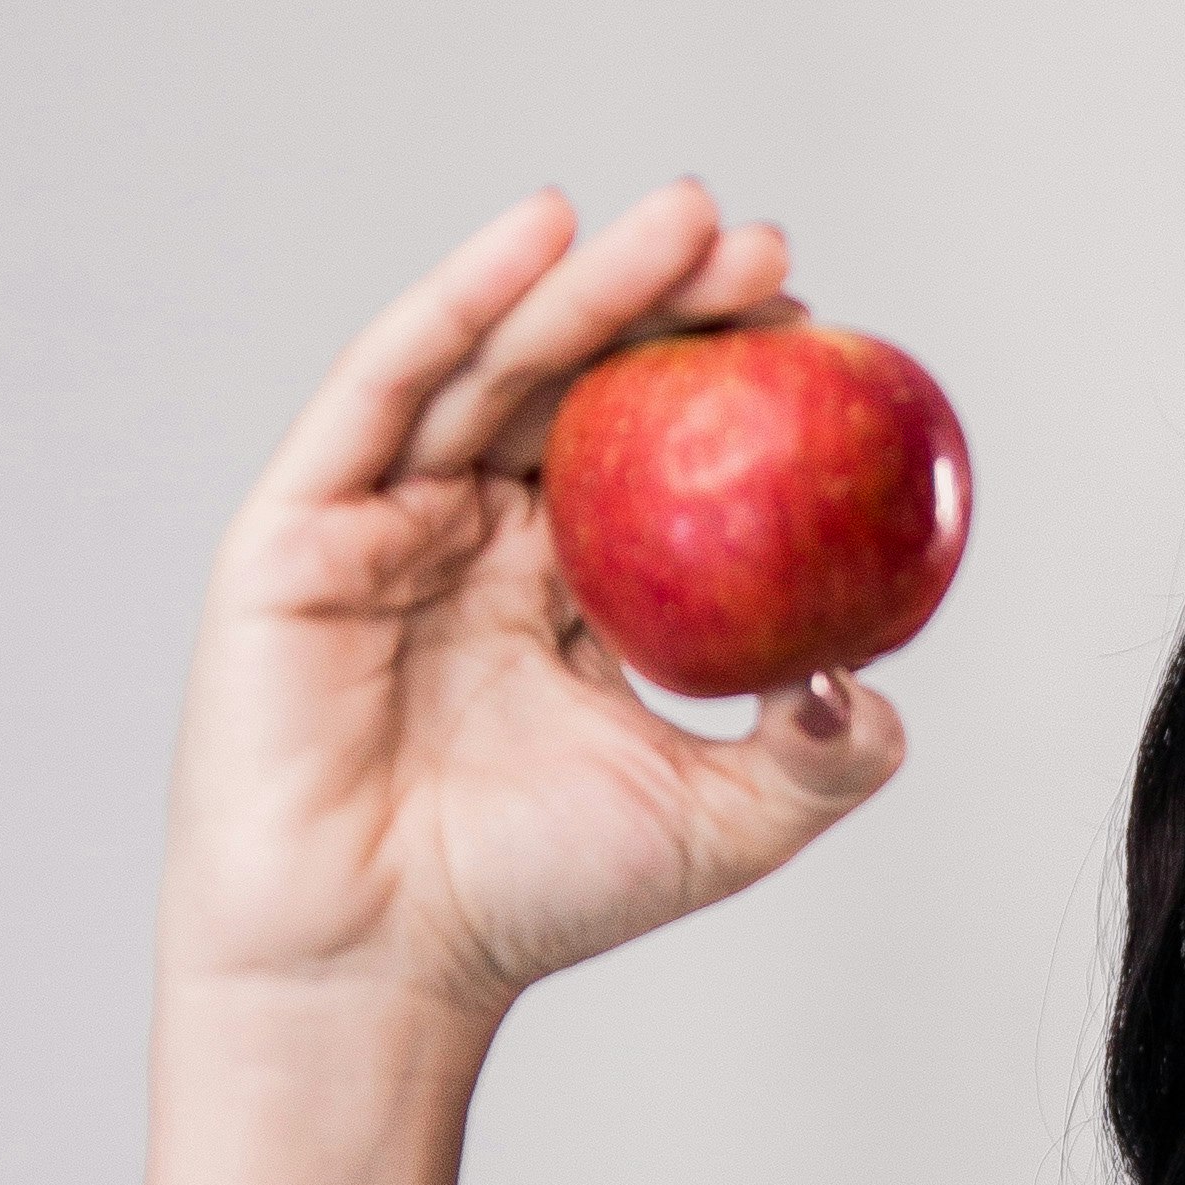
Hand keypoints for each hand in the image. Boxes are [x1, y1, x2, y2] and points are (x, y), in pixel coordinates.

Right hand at [160, 181, 904, 1034]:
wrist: (379, 968)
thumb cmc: (535, 901)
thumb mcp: (721, 823)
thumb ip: (820, 757)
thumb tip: (885, 690)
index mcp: (564, 588)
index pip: (652, 451)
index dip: (725, 377)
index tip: (817, 326)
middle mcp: (472, 537)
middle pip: (577, 384)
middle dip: (668, 298)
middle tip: (763, 242)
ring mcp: (382, 523)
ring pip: (493, 366)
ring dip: (588, 280)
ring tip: (687, 216)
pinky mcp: (298, 527)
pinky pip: (384, 389)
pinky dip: (457, 301)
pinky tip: (535, 231)